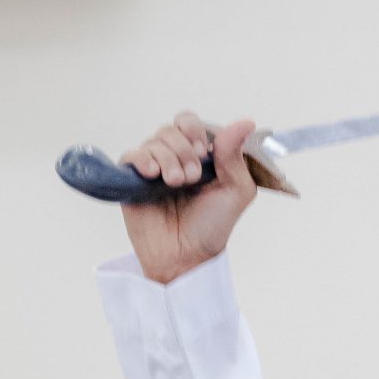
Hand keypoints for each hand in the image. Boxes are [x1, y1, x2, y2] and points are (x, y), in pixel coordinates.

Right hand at [120, 110, 259, 284]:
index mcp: (200, 157)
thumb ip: (236, 156)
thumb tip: (245, 122)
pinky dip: (143, 159)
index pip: (191, 124)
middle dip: (184, 149)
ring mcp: (154, 168)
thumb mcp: (236, 191)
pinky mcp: (133, 180)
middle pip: (172, 129)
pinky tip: (153, 174)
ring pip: (154, 141)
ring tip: (176, 183)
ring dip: (169, 158)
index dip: (196, 131)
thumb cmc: (211, 227)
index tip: (205, 152)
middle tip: (193, 176)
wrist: (186, 256)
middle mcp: (175, 158)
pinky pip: (132, 155)